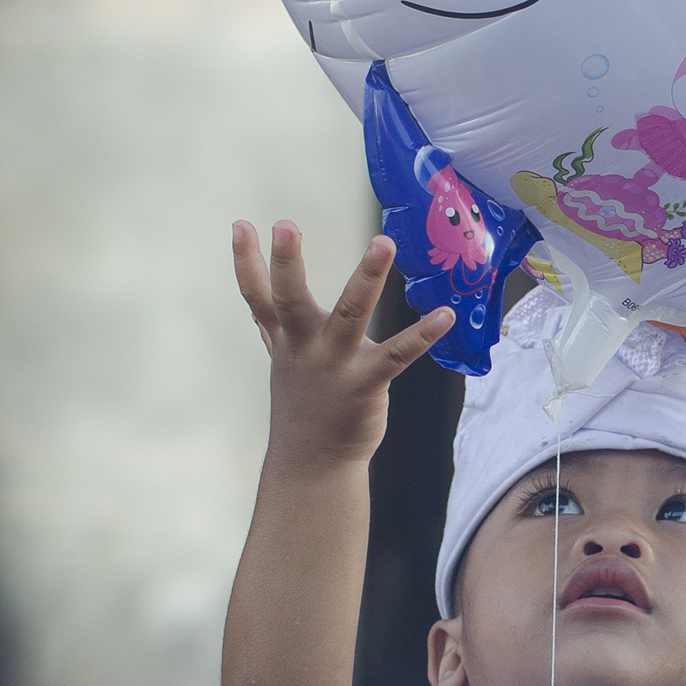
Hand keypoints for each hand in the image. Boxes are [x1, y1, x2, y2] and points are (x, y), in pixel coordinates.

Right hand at [233, 220, 451, 466]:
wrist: (314, 461)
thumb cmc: (304, 405)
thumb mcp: (284, 361)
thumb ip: (274, 329)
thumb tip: (257, 305)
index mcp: (285, 339)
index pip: (257, 296)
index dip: (246, 261)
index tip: (240, 225)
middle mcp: (305, 347)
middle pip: (290, 300)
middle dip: (286, 264)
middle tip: (284, 226)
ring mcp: (335, 365)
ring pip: (350, 314)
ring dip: (367, 278)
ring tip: (382, 243)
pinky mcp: (366, 382)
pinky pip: (398, 353)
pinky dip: (423, 334)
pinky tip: (445, 316)